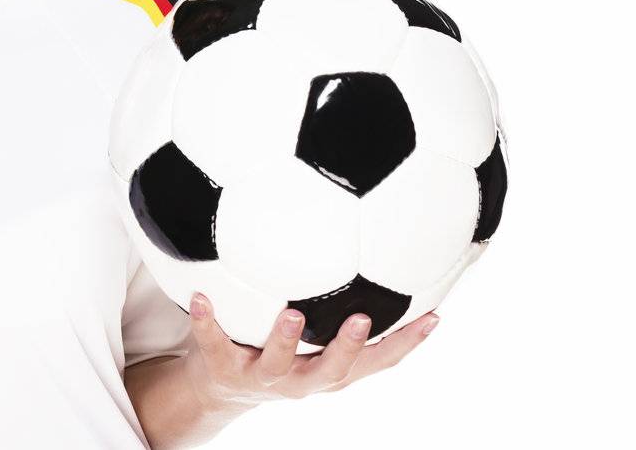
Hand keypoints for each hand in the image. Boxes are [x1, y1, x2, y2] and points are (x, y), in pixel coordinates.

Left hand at [183, 292, 439, 410]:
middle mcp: (301, 379)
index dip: (407, 344)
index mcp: (328, 370)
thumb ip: (343, 301)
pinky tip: (202, 296)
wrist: (216, 388)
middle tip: (363, 320)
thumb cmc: (277, 349)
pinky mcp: (221, 368)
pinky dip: (207, 319)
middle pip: (332, 371)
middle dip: (348, 348)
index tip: (433, 317)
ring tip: (291, 315)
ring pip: (278, 364)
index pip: (376, 362)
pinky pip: (212, 342)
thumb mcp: (315, 336)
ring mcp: (261, 377)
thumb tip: (383, 248)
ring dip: (286, 340)